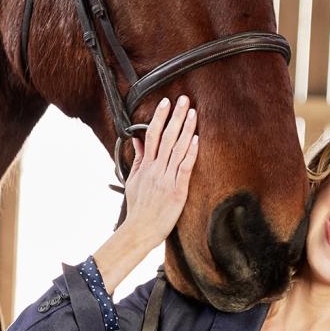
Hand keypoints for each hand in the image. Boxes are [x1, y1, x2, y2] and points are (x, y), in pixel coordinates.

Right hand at [122, 96, 198, 247]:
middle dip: (175, 117)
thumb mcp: (133, 181)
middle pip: (166, 137)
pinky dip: (190, 153)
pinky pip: (184, 168)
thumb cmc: (138, 208)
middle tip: (184, 99)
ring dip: (186, 129)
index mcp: (145, 166)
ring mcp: (166, 179)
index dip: (159, 117)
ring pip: (177, 149)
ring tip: (193, 113)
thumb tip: (137, 141)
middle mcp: (155, 169)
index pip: (152, 136)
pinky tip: (196, 139)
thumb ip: (138, 159)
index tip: (166, 102)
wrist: (140, 230)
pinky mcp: (177, 191)